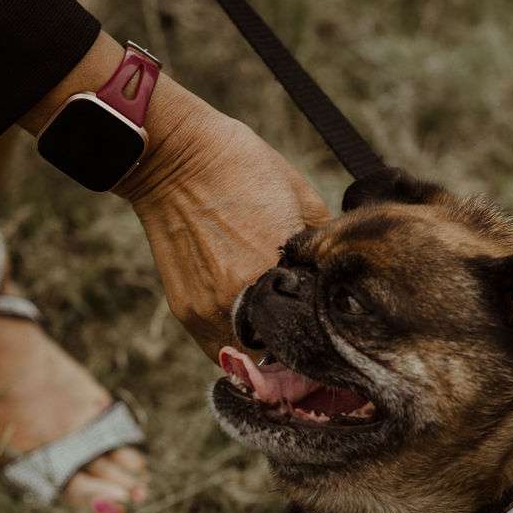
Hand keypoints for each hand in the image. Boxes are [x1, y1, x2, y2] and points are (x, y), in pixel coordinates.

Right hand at [120, 94, 328, 357]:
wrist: (174, 156)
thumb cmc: (242, 167)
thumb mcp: (303, 197)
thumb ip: (323, 244)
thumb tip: (338, 273)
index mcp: (278, 274)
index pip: (314, 330)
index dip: (324, 332)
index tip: (331, 329)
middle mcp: (242, 302)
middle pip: (282, 352)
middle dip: (296, 343)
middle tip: (307, 332)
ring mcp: (208, 312)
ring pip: (250, 356)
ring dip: (265, 348)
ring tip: (278, 328)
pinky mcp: (185, 311)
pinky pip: (218, 347)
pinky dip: (235, 341)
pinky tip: (249, 322)